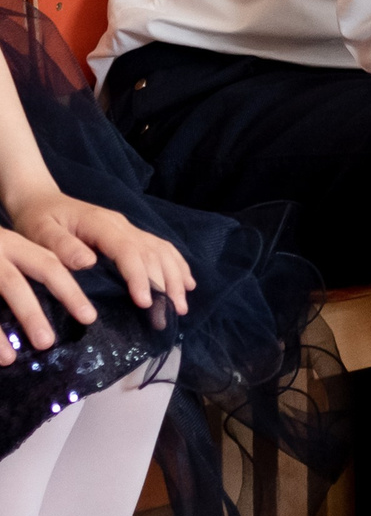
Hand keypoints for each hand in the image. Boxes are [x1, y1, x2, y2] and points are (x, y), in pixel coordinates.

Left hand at [0, 192, 195, 358]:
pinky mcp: (131, 235)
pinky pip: (162, 248)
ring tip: (181, 306)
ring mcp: (130, 229)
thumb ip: (62, 246)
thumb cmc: (38, 220)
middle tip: (169, 315)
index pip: (129, 251)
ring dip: (176, 278)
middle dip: (164, 284)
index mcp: (102, 225)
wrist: (41, 200)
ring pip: (162, 251)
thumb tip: (88, 262)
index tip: (145, 303)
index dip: (140, 276)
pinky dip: (177, 266)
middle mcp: (123, 225)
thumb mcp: (40, 232)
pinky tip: (186, 283)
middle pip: (152, 254)